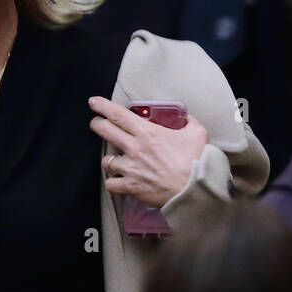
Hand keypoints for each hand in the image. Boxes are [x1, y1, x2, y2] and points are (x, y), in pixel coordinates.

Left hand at [89, 97, 208, 207]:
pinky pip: (111, 184)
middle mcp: (134, 148)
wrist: (195, 189)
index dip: (103, 106)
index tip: (94, 102)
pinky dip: (113, 182)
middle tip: (96, 123)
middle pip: (105, 131)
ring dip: (109, 160)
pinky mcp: (131, 186)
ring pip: (106, 161)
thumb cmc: (197, 161)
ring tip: (114, 161)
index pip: (118, 114)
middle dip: (97, 124)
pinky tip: (118, 180)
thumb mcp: (197, 133)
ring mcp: (130, 168)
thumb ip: (189, 123)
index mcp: (147, 132)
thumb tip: (186, 119)